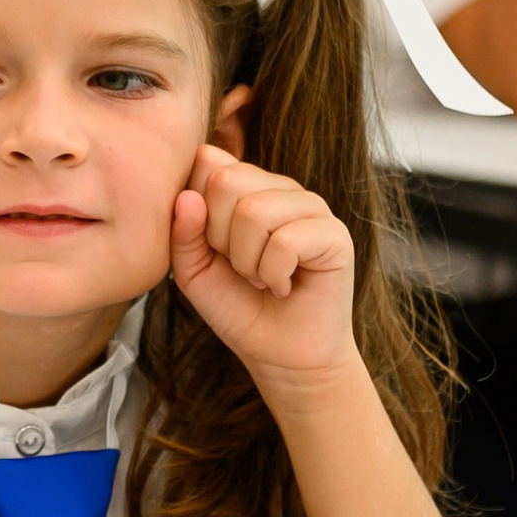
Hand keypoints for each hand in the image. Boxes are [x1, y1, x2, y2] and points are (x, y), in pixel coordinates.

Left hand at [170, 147, 360, 387]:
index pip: (206, 161)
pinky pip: (286, 241)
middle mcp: (279, 187)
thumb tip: (188, 198)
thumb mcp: (193, 271)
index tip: (210, 246)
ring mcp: (310, 206)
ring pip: (254, 211)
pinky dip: (274, 274)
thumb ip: (182, 233)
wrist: (280, 355)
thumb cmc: (237, 307)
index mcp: (245, 185)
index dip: (195, 208)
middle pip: (225, 181)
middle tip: (239, 266)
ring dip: (247, 261)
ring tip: (260, 278)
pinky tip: (283, 286)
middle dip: (219, 237)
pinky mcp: (335, 234)